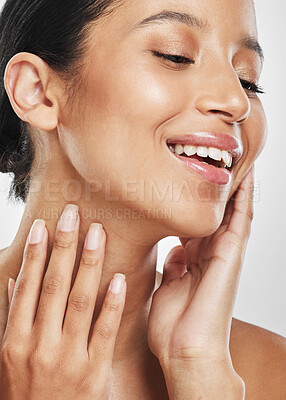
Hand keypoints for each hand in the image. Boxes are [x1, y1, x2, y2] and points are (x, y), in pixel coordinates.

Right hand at [0, 204, 125, 399]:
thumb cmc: (24, 393)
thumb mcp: (7, 358)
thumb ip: (11, 317)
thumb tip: (15, 281)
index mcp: (15, 340)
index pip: (27, 286)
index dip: (35, 254)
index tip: (44, 226)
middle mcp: (39, 345)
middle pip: (53, 285)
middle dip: (63, 246)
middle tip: (73, 215)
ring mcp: (68, 358)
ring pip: (79, 300)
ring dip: (89, 263)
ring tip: (97, 233)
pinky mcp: (94, 372)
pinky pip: (104, 331)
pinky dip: (111, 303)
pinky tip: (118, 277)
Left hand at [148, 166, 254, 397]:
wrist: (185, 350)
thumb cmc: (174, 325)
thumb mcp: (169, 287)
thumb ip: (175, 266)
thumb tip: (176, 250)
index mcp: (196, 260)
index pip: (198, 223)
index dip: (196, 202)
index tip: (188, 182)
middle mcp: (212, 253)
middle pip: (217, 213)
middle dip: (217, 191)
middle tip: (215, 161)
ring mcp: (225, 254)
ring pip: (233, 212)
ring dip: (234, 188)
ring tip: (234, 161)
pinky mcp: (232, 255)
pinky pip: (241, 220)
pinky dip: (243, 198)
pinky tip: (244, 177)